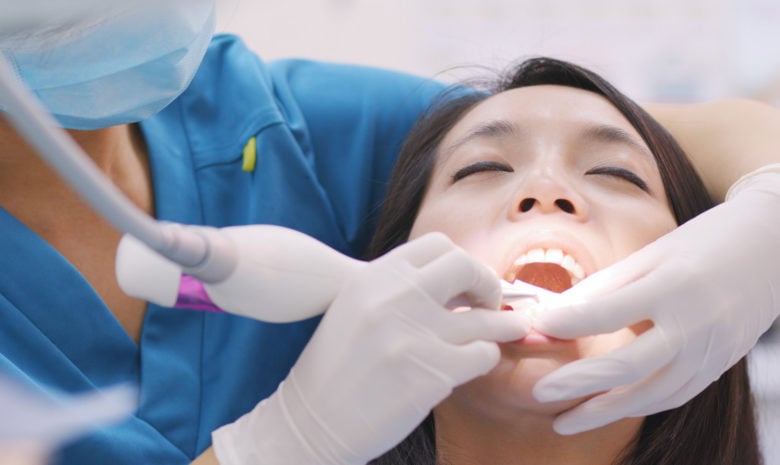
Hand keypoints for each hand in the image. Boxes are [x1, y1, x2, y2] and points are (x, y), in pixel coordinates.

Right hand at [212, 232, 530, 463]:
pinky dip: (486, 357)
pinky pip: (482, 355)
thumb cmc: (335, 367)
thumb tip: (455, 285)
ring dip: (503, 324)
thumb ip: (397, 290)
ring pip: (484, 318)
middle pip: (466, 267)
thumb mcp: (355, 308)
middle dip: (488, 283)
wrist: (312, 420)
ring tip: (511, 328)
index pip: (437, 245)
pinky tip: (476, 362)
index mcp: (374, 277)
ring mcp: (416, 334)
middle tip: (492, 301)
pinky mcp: (433, 373)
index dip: (461, 262)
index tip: (468, 282)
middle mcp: (395, 297)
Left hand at [532, 166, 779, 434]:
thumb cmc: (700, 244)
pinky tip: (608, 409)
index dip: (570, 322)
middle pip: (629, 364)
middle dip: (580, 383)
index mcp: (672, 285)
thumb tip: (553, 314)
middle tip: (541, 393)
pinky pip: (675, 395)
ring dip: (606, 411)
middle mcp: (695, 323)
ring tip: (565, 420)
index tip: (539, 327)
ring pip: (653, 393)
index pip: (610, 311)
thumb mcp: (649, 255)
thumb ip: (602, 288)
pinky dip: (639, 405)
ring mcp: (711, 349)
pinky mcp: (720, 364)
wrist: (769, 247)